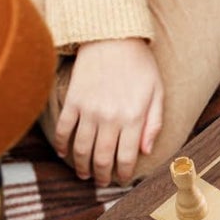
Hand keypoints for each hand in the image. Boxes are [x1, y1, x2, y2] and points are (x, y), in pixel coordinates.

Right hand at [54, 38, 163, 188]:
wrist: (113, 37)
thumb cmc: (140, 65)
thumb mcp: (157, 92)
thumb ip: (153, 123)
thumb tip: (147, 151)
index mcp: (133, 117)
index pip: (127, 156)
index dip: (124, 172)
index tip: (122, 179)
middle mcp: (109, 117)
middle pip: (102, 157)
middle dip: (102, 174)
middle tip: (101, 181)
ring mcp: (88, 110)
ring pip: (82, 148)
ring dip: (81, 165)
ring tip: (84, 173)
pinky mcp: (72, 101)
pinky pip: (63, 129)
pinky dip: (62, 144)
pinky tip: (64, 153)